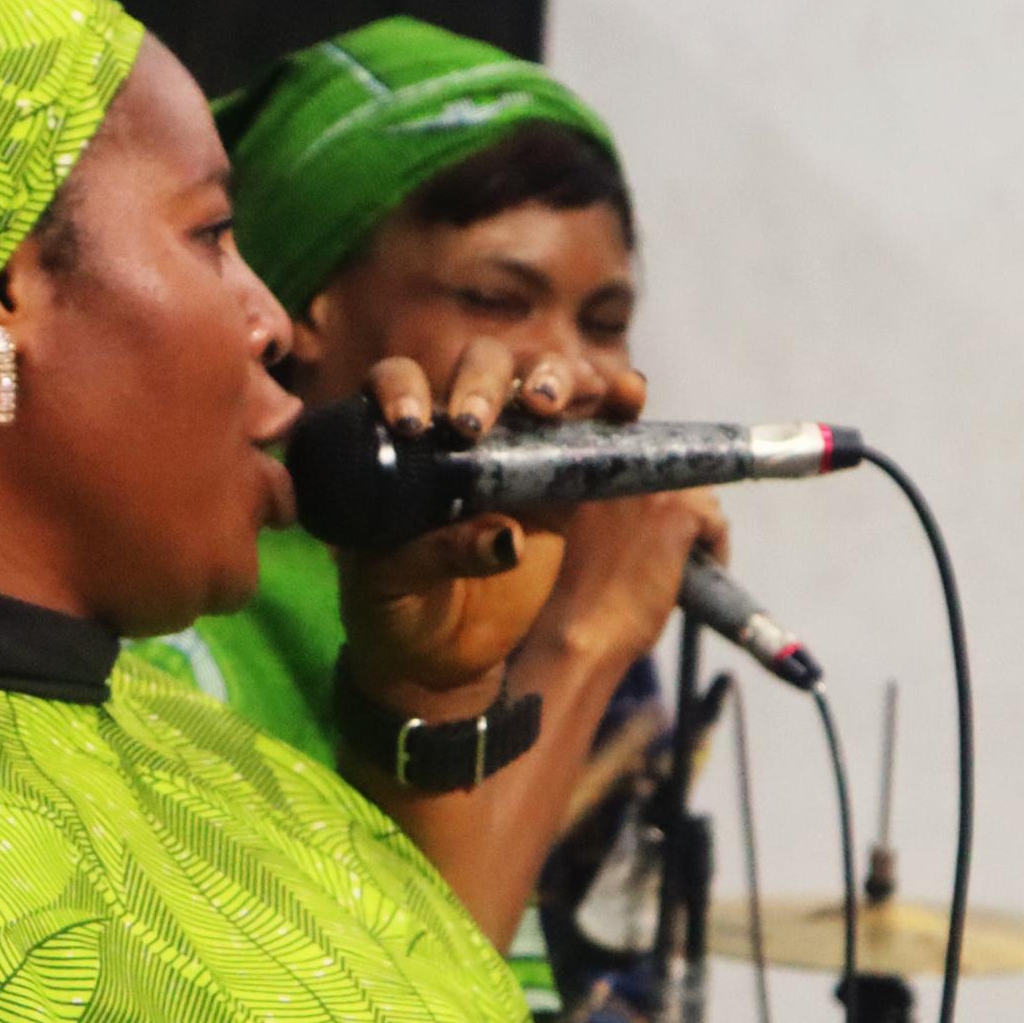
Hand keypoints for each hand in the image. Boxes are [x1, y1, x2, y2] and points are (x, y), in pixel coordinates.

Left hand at [336, 341, 632, 712]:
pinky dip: (617, 400)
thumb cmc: (396, 611)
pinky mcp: (563, 479)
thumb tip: (507, 539)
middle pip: (479, 366)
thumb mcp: (395, 587)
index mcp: (401, 445)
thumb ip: (439, 555)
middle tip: (477, 425)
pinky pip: (597, 428)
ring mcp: (517, 450)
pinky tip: (628, 393)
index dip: (404, 388)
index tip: (412, 426)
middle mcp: (458, 432)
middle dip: (484, 381)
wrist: (440, 656)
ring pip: (541, 381)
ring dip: (554, 376)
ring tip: (549, 404)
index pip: (399, 381)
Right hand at [532, 484, 727, 670]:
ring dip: (703, 526)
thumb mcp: (591, 538)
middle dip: (687, 509)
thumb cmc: (581, 600)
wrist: (581, 632)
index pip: (647, 464)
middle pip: (678, 475)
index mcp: (593, 475)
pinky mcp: (676, 515)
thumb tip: (658, 513)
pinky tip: (708, 570)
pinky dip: (718, 547)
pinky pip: (715, 521)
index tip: (669, 523)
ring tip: (696, 560)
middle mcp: (620, 472)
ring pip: (701, 496)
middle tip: (686, 545)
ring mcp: (648, 491)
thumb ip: (618, 514)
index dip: (665, 496)